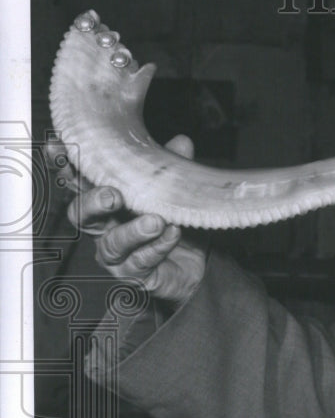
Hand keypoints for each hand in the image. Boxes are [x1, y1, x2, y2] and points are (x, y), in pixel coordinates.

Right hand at [47, 135, 205, 308]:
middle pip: (81, 215)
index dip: (65, 167)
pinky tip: (172, 234)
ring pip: (113, 244)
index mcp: (105, 205)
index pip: (80, 184)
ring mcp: (116, 256)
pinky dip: (158, 247)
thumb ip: (171, 169)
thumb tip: (181, 141)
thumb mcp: (174, 194)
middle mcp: (104, 230)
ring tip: (156, 221)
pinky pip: (142, 262)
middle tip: (113, 195)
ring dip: (134, 231)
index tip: (59, 147)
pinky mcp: (136, 276)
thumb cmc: (173, 227)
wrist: (193, 270)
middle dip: (92, 202)